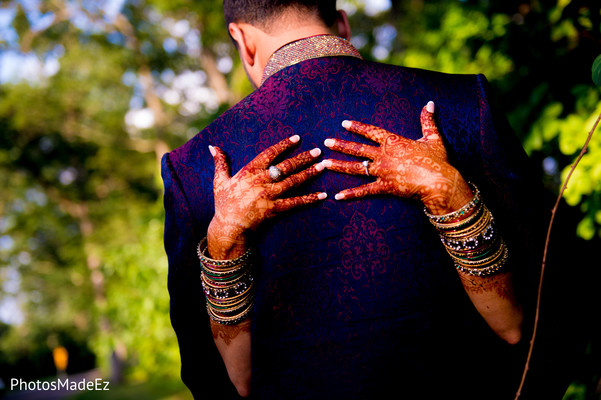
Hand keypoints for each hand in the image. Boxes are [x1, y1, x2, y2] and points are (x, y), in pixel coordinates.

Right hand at [208, 135, 325, 258]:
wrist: (228, 228)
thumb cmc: (223, 204)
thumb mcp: (219, 181)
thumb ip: (220, 162)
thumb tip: (212, 146)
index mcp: (249, 171)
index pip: (270, 154)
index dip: (284, 145)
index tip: (297, 138)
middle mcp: (261, 181)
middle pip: (286, 166)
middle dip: (303, 157)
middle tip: (318, 150)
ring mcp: (269, 195)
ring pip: (293, 181)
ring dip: (310, 173)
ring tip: (323, 165)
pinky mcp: (275, 209)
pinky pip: (296, 203)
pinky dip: (310, 199)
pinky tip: (323, 195)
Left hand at [322, 101, 471, 214]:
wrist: (439, 181)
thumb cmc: (437, 160)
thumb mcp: (433, 138)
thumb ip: (428, 120)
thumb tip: (430, 103)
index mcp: (393, 141)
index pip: (371, 131)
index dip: (357, 127)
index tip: (343, 123)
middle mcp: (384, 155)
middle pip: (357, 149)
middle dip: (340, 145)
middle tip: (325, 142)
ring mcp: (382, 171)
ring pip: (356, 168)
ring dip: (339, 165)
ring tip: (324, 163)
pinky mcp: (384, 187)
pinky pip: (364, 191)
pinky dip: (351, 194)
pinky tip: (337, 196)